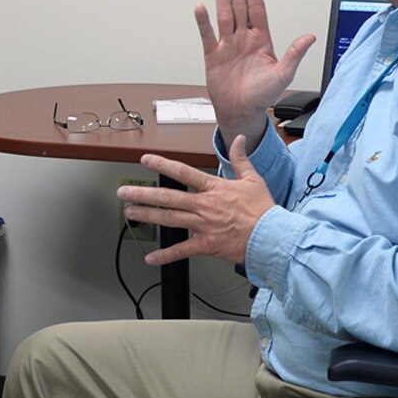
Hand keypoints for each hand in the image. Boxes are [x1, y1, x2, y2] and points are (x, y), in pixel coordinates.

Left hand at [120, 140, 276, 267]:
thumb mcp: (253, 180)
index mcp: (214, 189)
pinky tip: (151, 258)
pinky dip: (165, 255)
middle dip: (143, 194)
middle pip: (168, 197)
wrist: (272, 237)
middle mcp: (204, 206)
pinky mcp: (206, 245)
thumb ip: (241, 159)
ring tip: (130, 213)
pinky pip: (182, 250)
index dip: (162, 164)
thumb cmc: (263, 211)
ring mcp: (203, 225)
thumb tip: (240, 139)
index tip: (146, 159)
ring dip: (147, 216)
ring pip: (169, 219)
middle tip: (125, 192)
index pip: (183, 172)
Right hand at [196, 0, 313, 149]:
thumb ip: (295, 53)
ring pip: (223, 16)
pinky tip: (201, 8)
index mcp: (261, 40)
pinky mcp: (213, 56)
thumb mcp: (284, 74)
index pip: (257, 10)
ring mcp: (227, 46)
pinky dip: (203, 22)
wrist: (243, 112)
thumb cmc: (263, 95)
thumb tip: (310, 37)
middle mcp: (243, 39)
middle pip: (239, 6)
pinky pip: (207, 36)